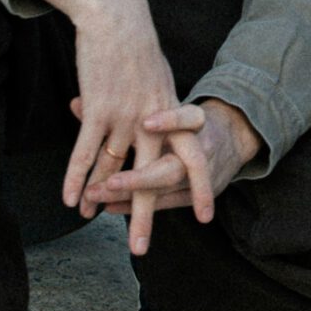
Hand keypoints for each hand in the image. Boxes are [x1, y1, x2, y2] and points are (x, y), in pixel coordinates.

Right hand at [24, 0, 179, 249]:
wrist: (118, 18)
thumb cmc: (139, 50)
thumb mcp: (161, 81)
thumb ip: (163, 111)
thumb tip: (161, 132)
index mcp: (173, 114)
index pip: (191, 157)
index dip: (197, 187)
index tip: (205, 216)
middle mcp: (153, 120)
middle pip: (152, 176)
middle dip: (146, 214)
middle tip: (141, 248)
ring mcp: (126, 116)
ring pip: (113, 168)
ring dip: (100, 198)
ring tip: (93, 224)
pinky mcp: (98, 109)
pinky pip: (86, 152)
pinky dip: (76, 177)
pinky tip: (70, 200)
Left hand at [83, 100, 259, 243]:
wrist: (234, 134)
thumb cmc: (185, 117)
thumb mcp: (164, 103)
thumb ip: (123, 105)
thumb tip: (76, 104)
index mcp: (197, 124)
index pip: (190, 119)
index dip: (171, 121)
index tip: (147, 122)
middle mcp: (201, 151)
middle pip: (171, 170)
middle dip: (138, 180)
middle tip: (109, 183)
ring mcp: (199, 176)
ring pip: (162, 192)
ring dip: (127, 196)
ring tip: (95, 198)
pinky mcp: (194, 193)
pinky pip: (163, 202)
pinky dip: (132, 204)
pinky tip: (108, 206)